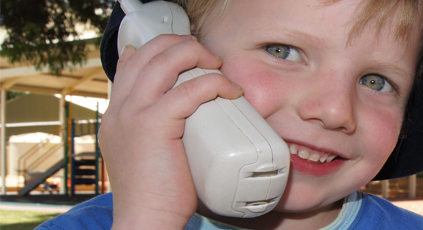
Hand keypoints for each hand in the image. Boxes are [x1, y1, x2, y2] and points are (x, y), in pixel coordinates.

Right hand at [99, 34, 241, 228]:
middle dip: (182, 46)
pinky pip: (188, 90)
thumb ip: (158, 132)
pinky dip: (213, 83)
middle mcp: (119, 109)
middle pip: (148, 53)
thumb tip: (185, 119)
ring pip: (164, 62)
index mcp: (116, 115)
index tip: (187, 54)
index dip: (161, 50)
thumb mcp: (148, 155)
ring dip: (197, 55)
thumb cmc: (156, 195)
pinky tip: (228, 90)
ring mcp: (132, 115)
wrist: (145, 220)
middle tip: (208, 57)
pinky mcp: (153, 126)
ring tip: (218, 66)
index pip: (132, 63)